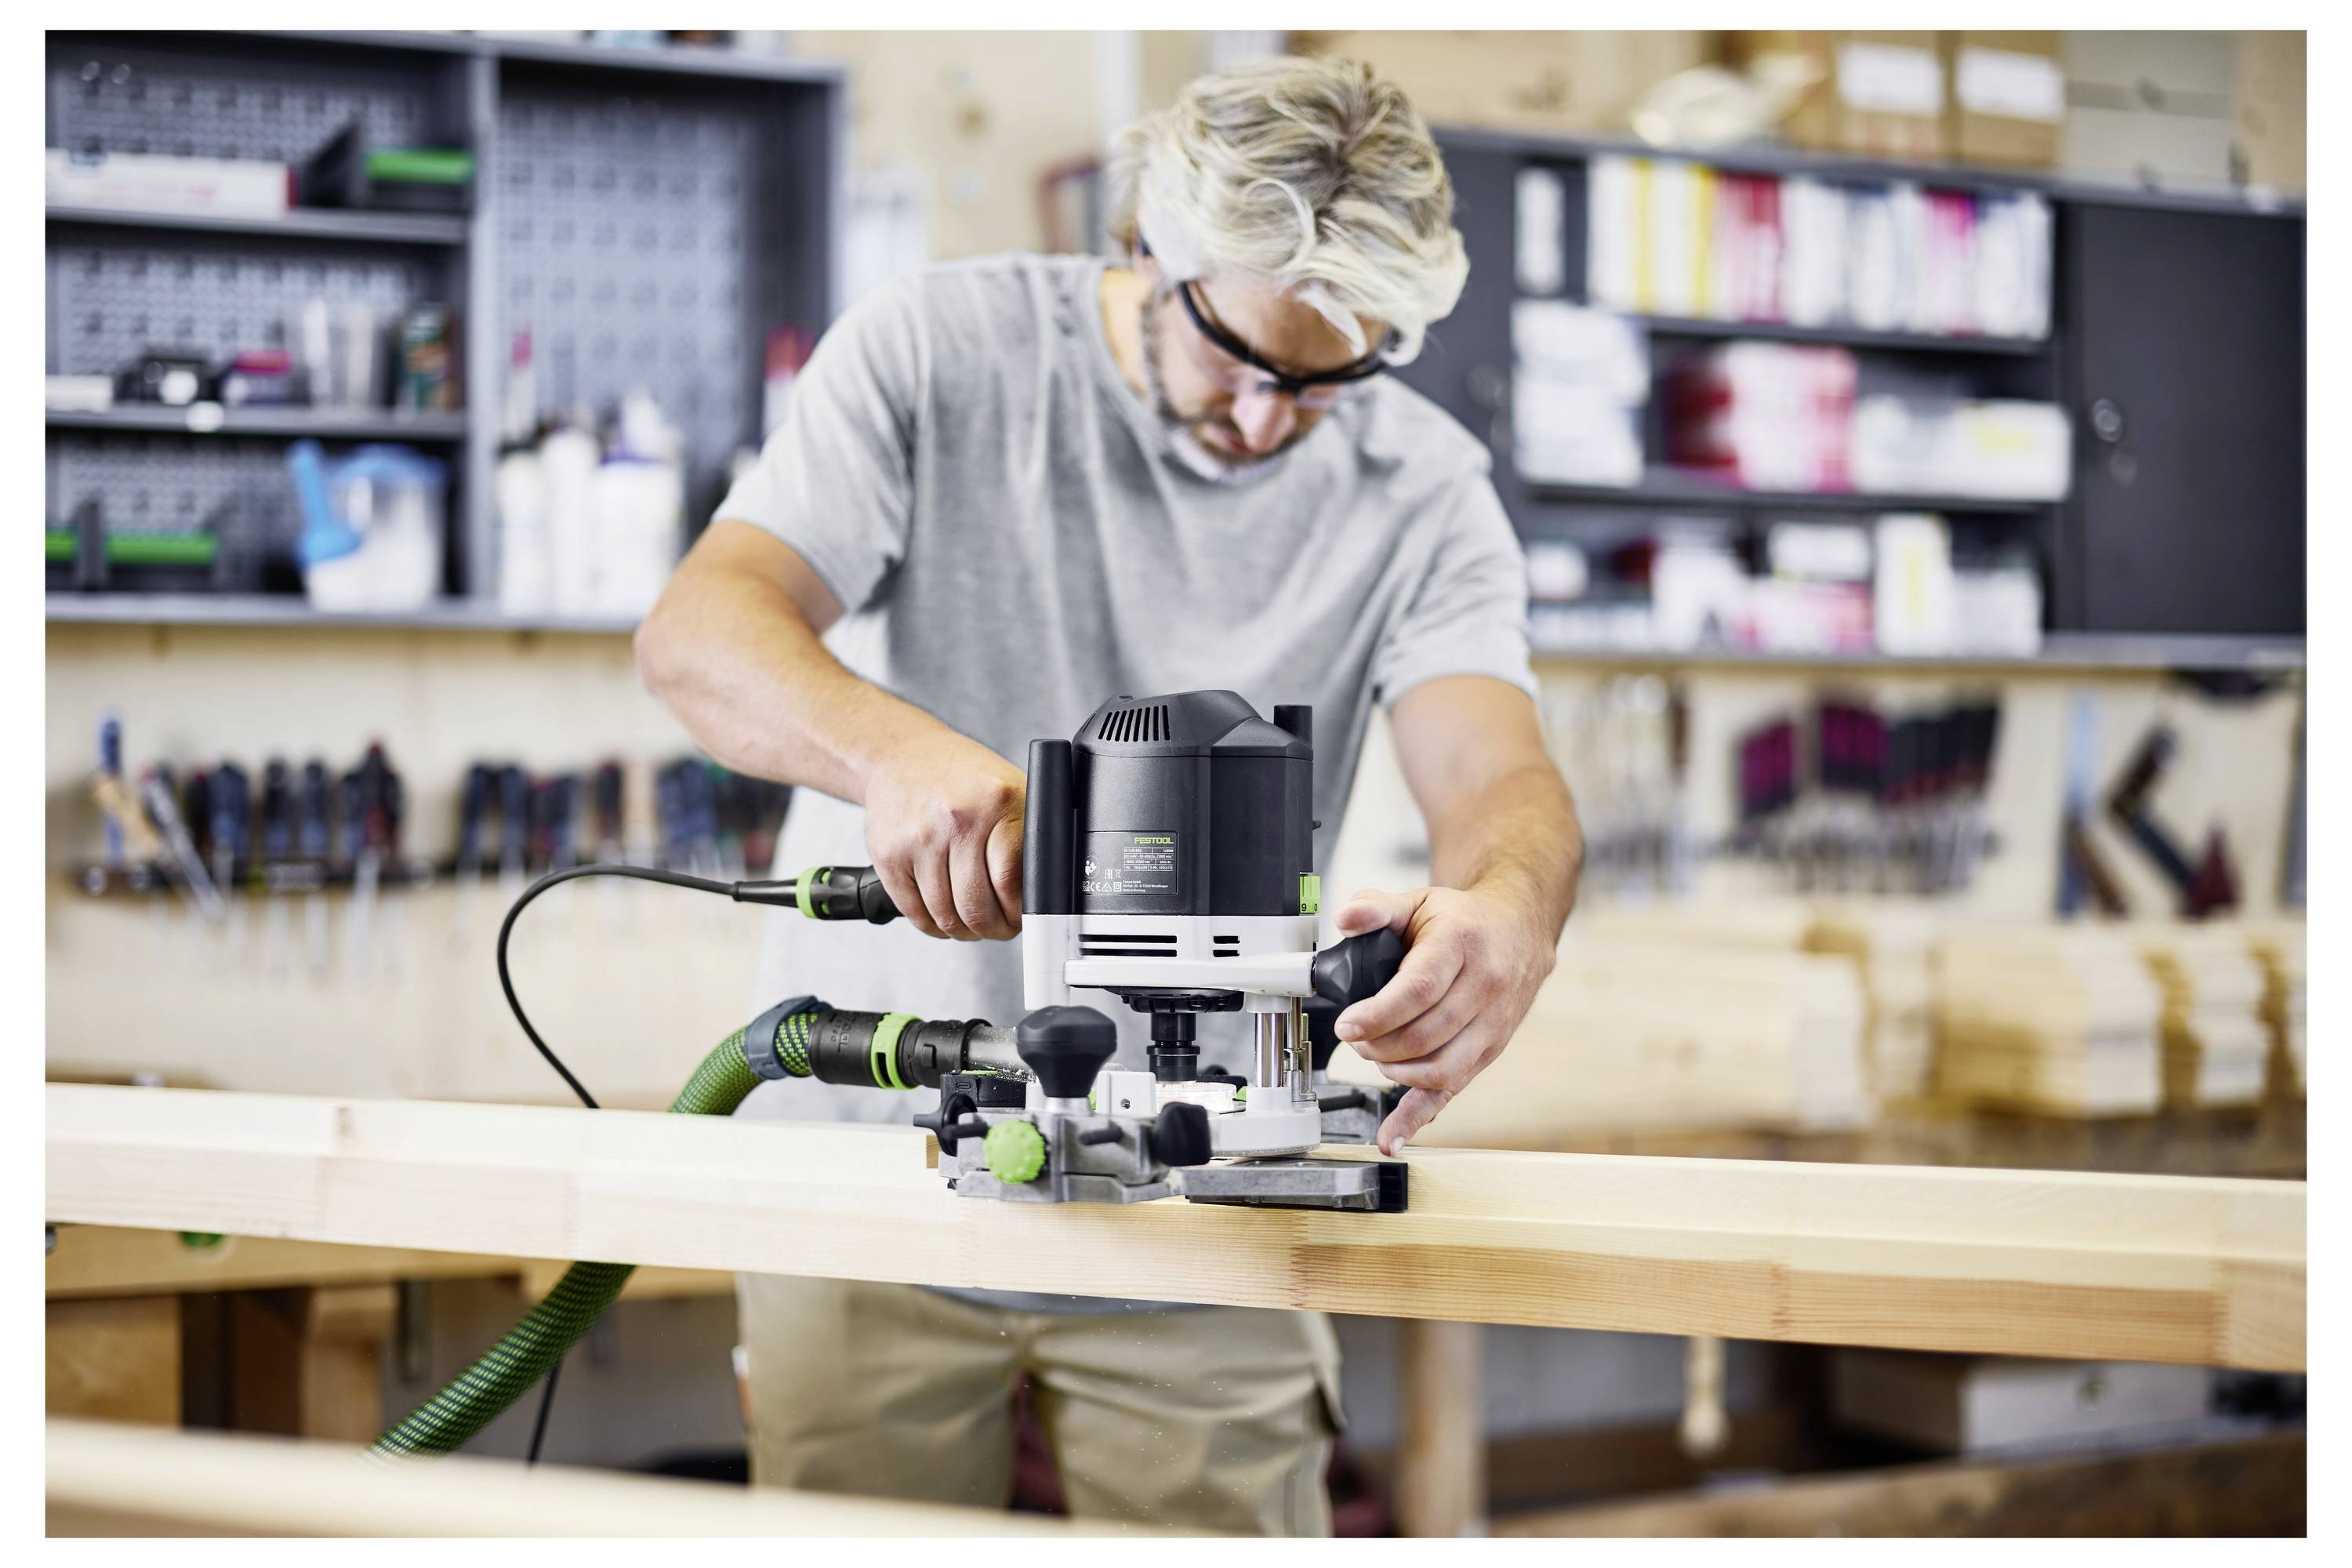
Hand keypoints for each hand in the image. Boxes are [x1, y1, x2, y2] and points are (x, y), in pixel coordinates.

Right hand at [860, 727, 1024, 940]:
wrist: (904, 755)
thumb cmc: (963, 778)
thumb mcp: (1011, 791)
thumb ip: (1031, 835)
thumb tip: (1049, 890)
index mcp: (998, 802)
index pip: (1011, 881)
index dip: (1019, 912)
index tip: (1022, 917)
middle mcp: (957, 820)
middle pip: (977, 907)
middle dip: (995, 929)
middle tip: (1000, 927)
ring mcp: (919, 839)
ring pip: (946, 917)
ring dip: (964, 931)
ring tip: (973, 923)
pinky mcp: (889, 855)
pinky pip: (915, 913)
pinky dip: (934, 926)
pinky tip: (945, 916)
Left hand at [1330, 884, 1556, 1154]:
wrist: (1520, 930)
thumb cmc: (1465, 920)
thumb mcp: (1419, 902)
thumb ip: (1377, 908)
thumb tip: (1347, 918)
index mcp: (1462, 945)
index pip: (1419, 990)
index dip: (1378, 1014)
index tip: (1347, 1025)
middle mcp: (1484, 987)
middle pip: (1426, 1034)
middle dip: (1379, 1045)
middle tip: (1355, 1037)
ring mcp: (1492, 1024)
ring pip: (1440, 1068)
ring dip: (1395, 1071)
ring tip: (1374, 1055)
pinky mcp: (1490, 1051)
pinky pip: (1453, 1091)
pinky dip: (1418, 1118)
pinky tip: (1392, 1137)